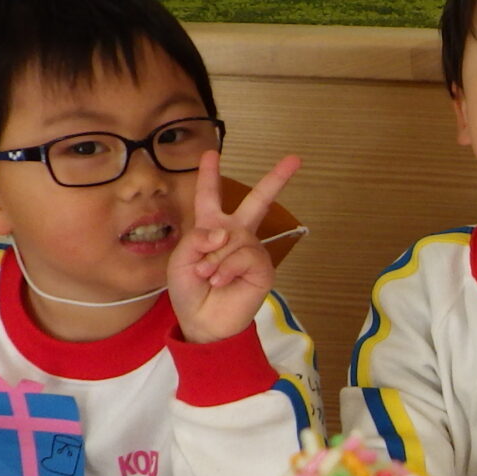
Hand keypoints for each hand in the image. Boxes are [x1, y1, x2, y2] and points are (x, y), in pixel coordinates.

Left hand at [170, 149, 298, 344]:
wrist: (203, 322)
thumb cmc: (189, 291)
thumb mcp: (181, 259)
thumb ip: (198, 237)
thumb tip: (226, 232)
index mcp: (212, 229)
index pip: (209, 197)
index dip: (209, 175)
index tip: (211, 153)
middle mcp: (236, 234)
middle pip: (258, 201)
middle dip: (276, 179)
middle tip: (295, 159)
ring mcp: (251, 250)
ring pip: (236, 238)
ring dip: (215, 259)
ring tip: (208, 276)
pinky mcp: (262, 268)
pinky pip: (245, 255)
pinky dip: (228, 268)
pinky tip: (221, 280)